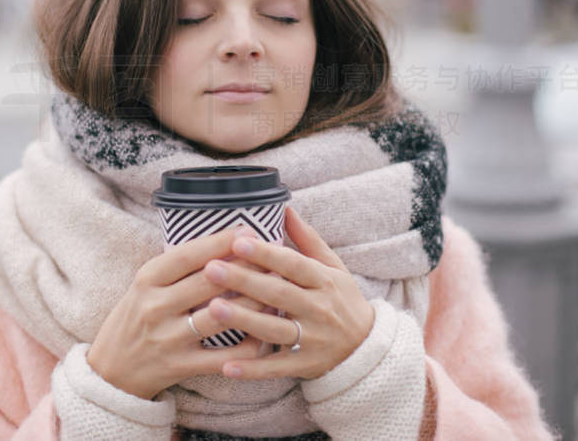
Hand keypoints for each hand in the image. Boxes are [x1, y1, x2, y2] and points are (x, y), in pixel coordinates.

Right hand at [86, 226, 265, 399]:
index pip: (188, 255)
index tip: (249, 230)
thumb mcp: (145, 285)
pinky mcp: (179, 366)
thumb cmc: (136, 318)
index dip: (221, 241)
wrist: (110, 371)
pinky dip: (247, 346)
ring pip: (220, 316)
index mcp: (147, 279)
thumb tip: (224, 241)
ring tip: (277, 291)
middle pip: (208, 281)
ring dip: (253, 302)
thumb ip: (177, 267)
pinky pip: (222, 356)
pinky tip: (265, 334)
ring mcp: (167, 338)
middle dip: (246, 267)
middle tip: (274, 257)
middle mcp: (155, 306)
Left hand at [202, 206, 374, 380]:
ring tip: (213, 309)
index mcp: (323, 280)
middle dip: (244, 281)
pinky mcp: (304, 365)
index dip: (266, 253)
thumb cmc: (342, 299)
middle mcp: (318, 308)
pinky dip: (252, 369)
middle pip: (278, 293)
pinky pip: (275, 368)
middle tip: (210, 269)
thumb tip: (285, 207)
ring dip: (243, 320)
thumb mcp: (333, 266)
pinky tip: (225, 365)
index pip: (292, 264)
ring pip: (274, 329)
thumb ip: (308, 239)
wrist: (367, 347)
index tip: (237, 241)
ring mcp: (311, 339)